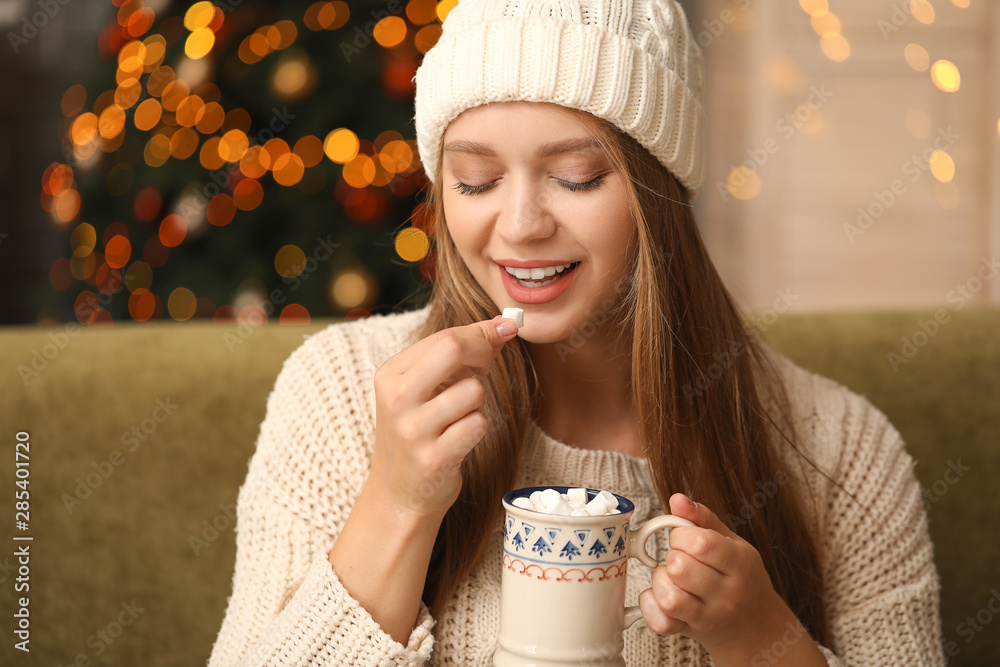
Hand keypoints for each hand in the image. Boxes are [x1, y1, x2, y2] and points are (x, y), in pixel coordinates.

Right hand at [367, 315, 517, 520]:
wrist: (399, 494)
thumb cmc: (419, 432)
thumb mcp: (424, 389)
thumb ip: (457, 356)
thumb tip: (502, 326)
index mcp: (390, 375)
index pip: (443, 337)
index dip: (481, 333)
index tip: (502, 332)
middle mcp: (397, 399)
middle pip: (453, 349)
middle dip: (483, 350)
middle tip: (486, 365)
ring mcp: (413, 430)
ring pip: (473, 390)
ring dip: (477, 402)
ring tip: (458, 417)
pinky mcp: (434, 458)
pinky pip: (477, 424)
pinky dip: (476, 428)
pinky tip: (458, 439)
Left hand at [638, 493, 818, 664]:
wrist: (755, 627)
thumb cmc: (740, 578)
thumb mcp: (732, 543)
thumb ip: (703, 518)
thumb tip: (677, 499)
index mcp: (740, 563)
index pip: (700, 544)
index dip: (681, 535)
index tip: (683, 538)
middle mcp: (727, 593)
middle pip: (679, 568)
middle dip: (671, 557)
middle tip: (680, 559)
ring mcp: (709, 617)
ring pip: (668, 596)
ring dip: (660, 582)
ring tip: (671, 578)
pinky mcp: (690, 632)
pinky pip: (660, 622)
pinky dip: (651, 606)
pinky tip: (659, 596)